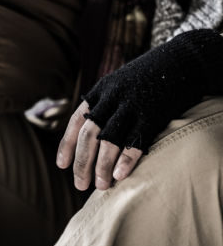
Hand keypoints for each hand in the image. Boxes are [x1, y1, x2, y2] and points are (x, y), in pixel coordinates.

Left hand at [56, 29, 222, 191]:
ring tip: (101, 186)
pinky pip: (135, 140)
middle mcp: (112, 99)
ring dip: (102, 166)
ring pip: (109, 141)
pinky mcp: (153, 113)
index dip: (67, 145)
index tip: (62, 166)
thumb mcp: (118, 85)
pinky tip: (120, 175)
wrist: (182, 59)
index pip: (76, 122)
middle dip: (82, 163)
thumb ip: (103, 106)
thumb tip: (87, 139)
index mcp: (100, 92)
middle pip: (88, 136)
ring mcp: (132, 105)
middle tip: (81, 185)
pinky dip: (126, 159)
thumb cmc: (147, 80)